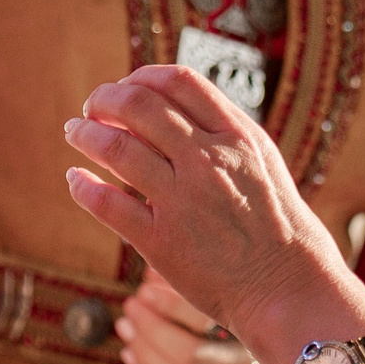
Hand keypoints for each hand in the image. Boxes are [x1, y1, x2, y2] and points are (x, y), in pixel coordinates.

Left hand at [62, 65, 349, 341]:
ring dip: (85, 134)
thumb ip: (222, 133)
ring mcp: (183, 200)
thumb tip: (174, 109)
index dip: (142, 76)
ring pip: (116, 149)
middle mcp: (208, 160)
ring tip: (75, 131)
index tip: (126, 86)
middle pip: (139, 106)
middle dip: (104, 99)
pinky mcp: (162, 242)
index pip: (179, 82)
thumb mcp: (262, 162)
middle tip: (91, 107)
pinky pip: (108, 205)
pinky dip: (83, 187)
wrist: (289, 286)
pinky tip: (75, 180)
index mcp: (236, 136)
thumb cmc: (278, 226)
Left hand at [116, 272, 260, 363]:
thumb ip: (190, 279)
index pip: (207, 321)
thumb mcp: (225, 285)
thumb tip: (149, 276)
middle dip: (150, 329)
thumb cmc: (243, 299)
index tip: (144, 289)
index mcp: (252, 328)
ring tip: (125, 325)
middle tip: (130, 306)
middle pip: (188, 355)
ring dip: (142, 351)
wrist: (279, 337)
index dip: (170, 305)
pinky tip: (130, 353)